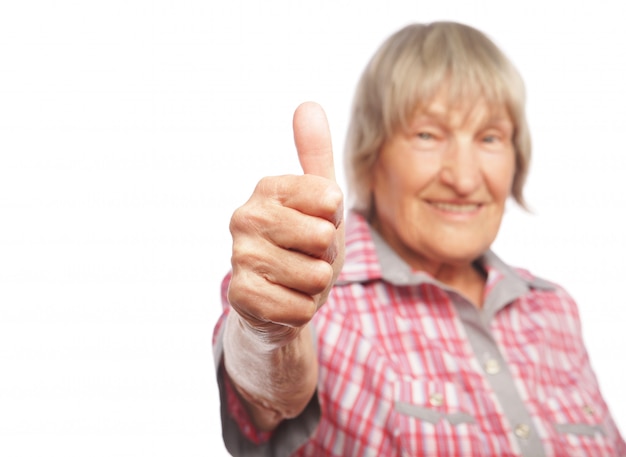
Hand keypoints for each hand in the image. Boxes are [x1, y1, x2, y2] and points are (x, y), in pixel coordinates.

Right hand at [228, 102, 344, 345]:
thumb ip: (315, 154)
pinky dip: (302, 309)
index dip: (334, 220)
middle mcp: (246, 217)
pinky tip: (284, 300)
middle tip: (306, 256)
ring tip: (296, 278)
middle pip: (323, 238)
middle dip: (326, 255)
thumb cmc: (303, 244)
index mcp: (267, 189)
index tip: (317, 223)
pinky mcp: (241, 296)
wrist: (279, 295)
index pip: (330, 199)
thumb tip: (308, 105)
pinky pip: (300, 307)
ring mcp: (240, 257)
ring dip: (315, 285)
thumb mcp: (318, 199)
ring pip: (315, 276)